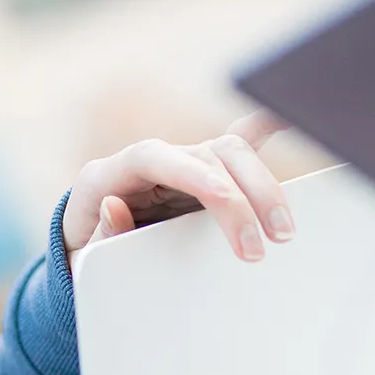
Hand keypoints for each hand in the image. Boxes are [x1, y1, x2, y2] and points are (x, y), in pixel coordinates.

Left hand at [63, 112, 292, 262]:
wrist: (86, 252)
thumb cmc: (85, 254)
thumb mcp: (82, 256)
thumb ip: (98, 236)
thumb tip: (114, 206)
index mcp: (108, 174)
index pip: (154, 158)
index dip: (194, 174)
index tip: (225, 199)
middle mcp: (149, 160)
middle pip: (206, 156)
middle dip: (241, 197)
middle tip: (257, 247)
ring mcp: (179, 163)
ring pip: (232, 154)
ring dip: (264, 189)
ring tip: (282, 232)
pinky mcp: (202, 173)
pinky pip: (237, 144)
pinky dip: (266, 130)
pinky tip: (292, 119)